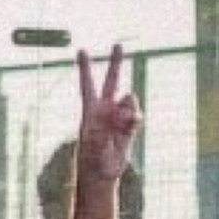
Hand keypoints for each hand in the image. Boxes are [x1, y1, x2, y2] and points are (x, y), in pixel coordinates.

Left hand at [75, 44, 140, 184]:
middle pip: (111, 81)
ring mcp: (118, 116)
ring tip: (124, 124)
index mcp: (91, 110)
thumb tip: (120, 115)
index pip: (87, 84)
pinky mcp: (129, 125)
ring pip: (130, 99)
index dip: (84, 67)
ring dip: (129, 109)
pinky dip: (135, 120)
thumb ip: (107, 125)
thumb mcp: (95, 144)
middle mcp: (105, 109)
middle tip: (117, 44)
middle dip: (116, 62)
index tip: (81, 50)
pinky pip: (137, 115)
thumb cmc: (92, 160)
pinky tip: (130, 127)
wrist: (102, 174)